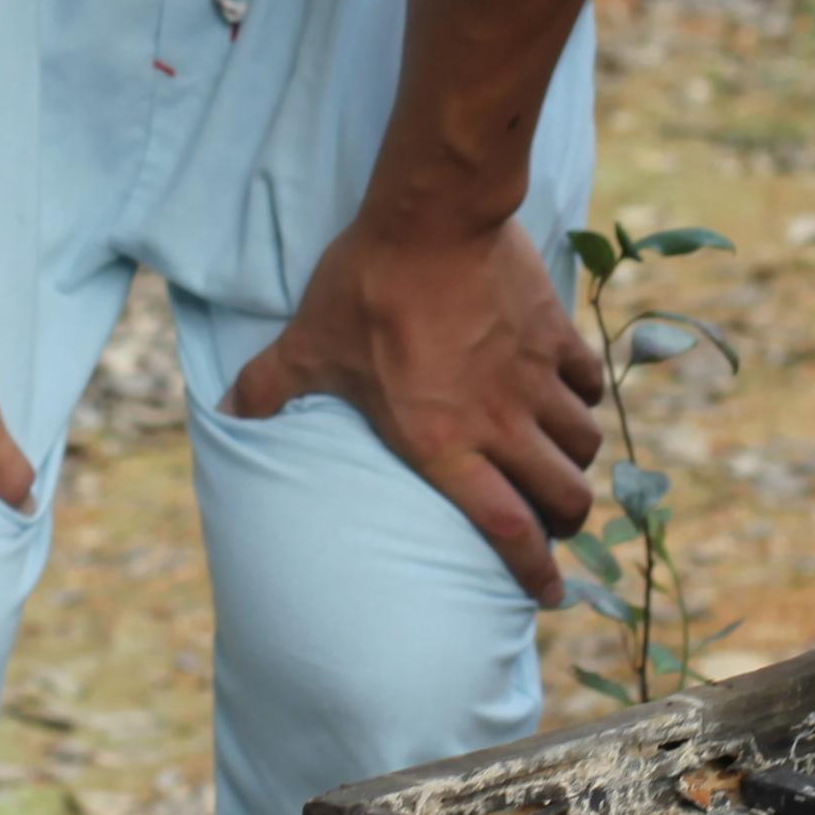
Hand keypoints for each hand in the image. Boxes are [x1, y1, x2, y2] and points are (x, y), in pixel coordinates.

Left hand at [224, 213, 604, 603]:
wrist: (431, 220)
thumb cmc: (366, 289)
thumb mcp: (309, 344)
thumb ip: (270, 386)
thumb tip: (225, 412)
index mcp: (443, 443)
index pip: (506, 528)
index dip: (533, 569)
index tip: (548, 594)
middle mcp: (500, 423)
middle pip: (563, 496)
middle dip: (566, 520)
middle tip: (554, 519)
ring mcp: (534, 380)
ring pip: (582, 444)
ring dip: (574, 459)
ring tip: (559, 459)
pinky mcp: (555, 336)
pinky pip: (588, 383)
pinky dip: (584, 397)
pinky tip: (569, 393)